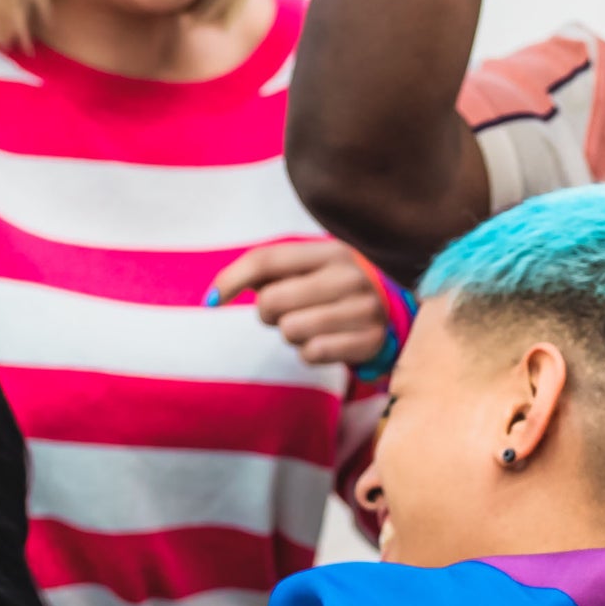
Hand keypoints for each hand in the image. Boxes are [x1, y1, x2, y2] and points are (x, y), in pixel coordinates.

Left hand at [209, 241, 393, 367]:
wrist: (393, 315)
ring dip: (291, 335)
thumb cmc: (332, 291)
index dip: (231, 280)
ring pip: (290, 331)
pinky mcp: (371, 341)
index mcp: (330, 251)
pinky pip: (313, 354)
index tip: (211, 301)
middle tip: (287, 312)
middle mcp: (350, 276)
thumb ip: (264, 272)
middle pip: (272, 301)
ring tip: (310, 326)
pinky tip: (326, 342)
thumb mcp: (307, 270)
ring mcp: (365, 309)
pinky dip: (311, 353)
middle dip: (269, 313)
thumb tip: (211, 298)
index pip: (266, 261)